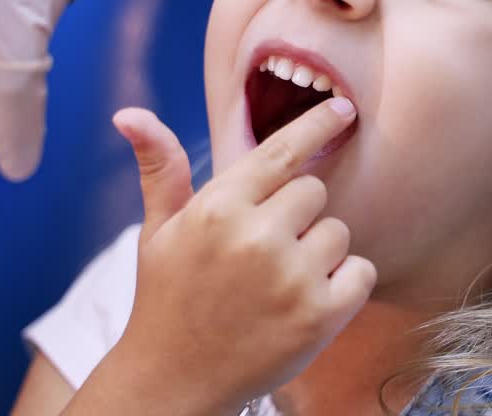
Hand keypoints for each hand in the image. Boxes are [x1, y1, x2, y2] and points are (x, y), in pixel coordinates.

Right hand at [73, 98, 373, 413]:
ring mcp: (291, 277)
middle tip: (264, 250)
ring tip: (278, 281)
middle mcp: (256, 237)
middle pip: (315, 192)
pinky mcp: (320, 316)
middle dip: (298, 215)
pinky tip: (306, 301)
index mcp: (218, 208)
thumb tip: (129, 114)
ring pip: (339, 232)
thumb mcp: (158, 231)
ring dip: (319, 252)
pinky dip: (345, 285)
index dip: (316, 125)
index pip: (282, 151)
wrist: (173, 382)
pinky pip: (361, 272)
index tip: (343, 109)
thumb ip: (161, 168)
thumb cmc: (168, 298)